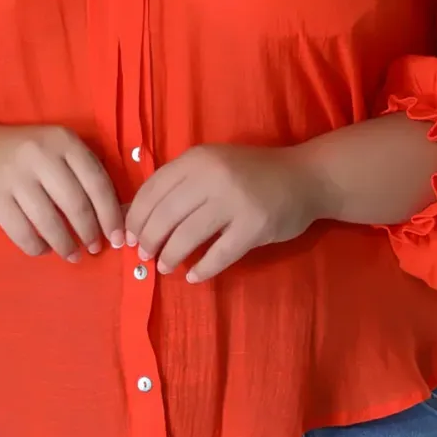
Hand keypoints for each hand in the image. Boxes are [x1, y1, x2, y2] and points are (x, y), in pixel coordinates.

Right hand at [0, 123, 125, 261]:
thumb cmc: (30, 156)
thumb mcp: (59, 150)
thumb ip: (86, 174)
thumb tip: (116, 218)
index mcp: (63, 141)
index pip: (97, 183)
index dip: (111, 215)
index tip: (118, 237)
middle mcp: (39, 155)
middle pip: (75, 204)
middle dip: (90, 232)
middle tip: (95, 248)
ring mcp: (14, 177)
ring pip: (49, 222)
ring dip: (66, 245)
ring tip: (73, 255)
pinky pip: (23, 233)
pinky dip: (38, 247)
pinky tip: (45, 249)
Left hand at [124, 144, 320, 282]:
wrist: (306, 177)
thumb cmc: (252, 173)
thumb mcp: (213, 165)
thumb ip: (180, 184)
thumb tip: (135, 215)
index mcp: (197, 159)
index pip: (152, 190)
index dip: (136, 218)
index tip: (129, 237)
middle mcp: (213, 177)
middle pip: (165, 215)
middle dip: (149, 240)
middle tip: (144, 255)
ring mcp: (235, 202)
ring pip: (188, 236)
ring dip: (170, 256)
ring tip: (164, 266)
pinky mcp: (254, 226)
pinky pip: (219, 254)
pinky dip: (202, 268)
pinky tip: (193, 276)